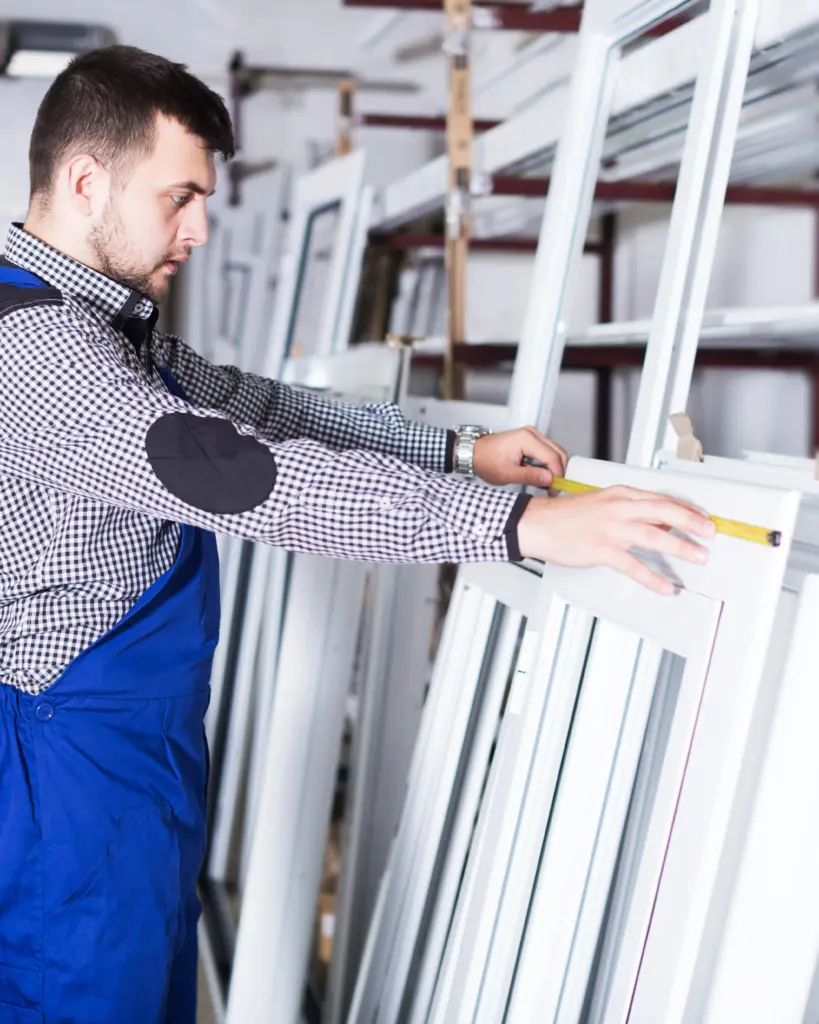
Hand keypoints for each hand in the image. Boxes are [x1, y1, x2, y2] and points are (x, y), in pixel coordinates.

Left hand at [473, 427, 566, 487]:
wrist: (474, 452)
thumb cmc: (486, 460)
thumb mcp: (507, 474)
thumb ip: (530, 476)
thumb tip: (549, 480)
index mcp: (527, 439)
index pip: (553, 458)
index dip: (557, 476)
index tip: (554, 490)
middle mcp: (532, 434)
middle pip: (558, 453)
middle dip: (559, 472)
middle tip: (553, 489)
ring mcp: (532, 435)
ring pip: (555, 452)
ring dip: (554, 468)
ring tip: (546, 484)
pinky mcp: (531, 440)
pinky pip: (547, 452)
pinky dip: (548, 464)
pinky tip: (540, 475)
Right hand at [517, 485, 716, 594]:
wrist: (537, 524)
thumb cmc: (565, 516)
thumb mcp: (601, 504)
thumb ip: (630, 512)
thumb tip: (658, 525)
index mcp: (620, 494)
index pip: (661, 499)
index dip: (686, 509)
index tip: (703, 518)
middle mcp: (618, 508)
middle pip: (665, 512)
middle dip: (692, 523)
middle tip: (710, 533)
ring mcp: (611, 529)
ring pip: (655, 536)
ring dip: (681, 548)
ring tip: (698, 557)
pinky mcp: (602, 550)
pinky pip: (634, 566)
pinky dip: (653, 578)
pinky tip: (666, 586)